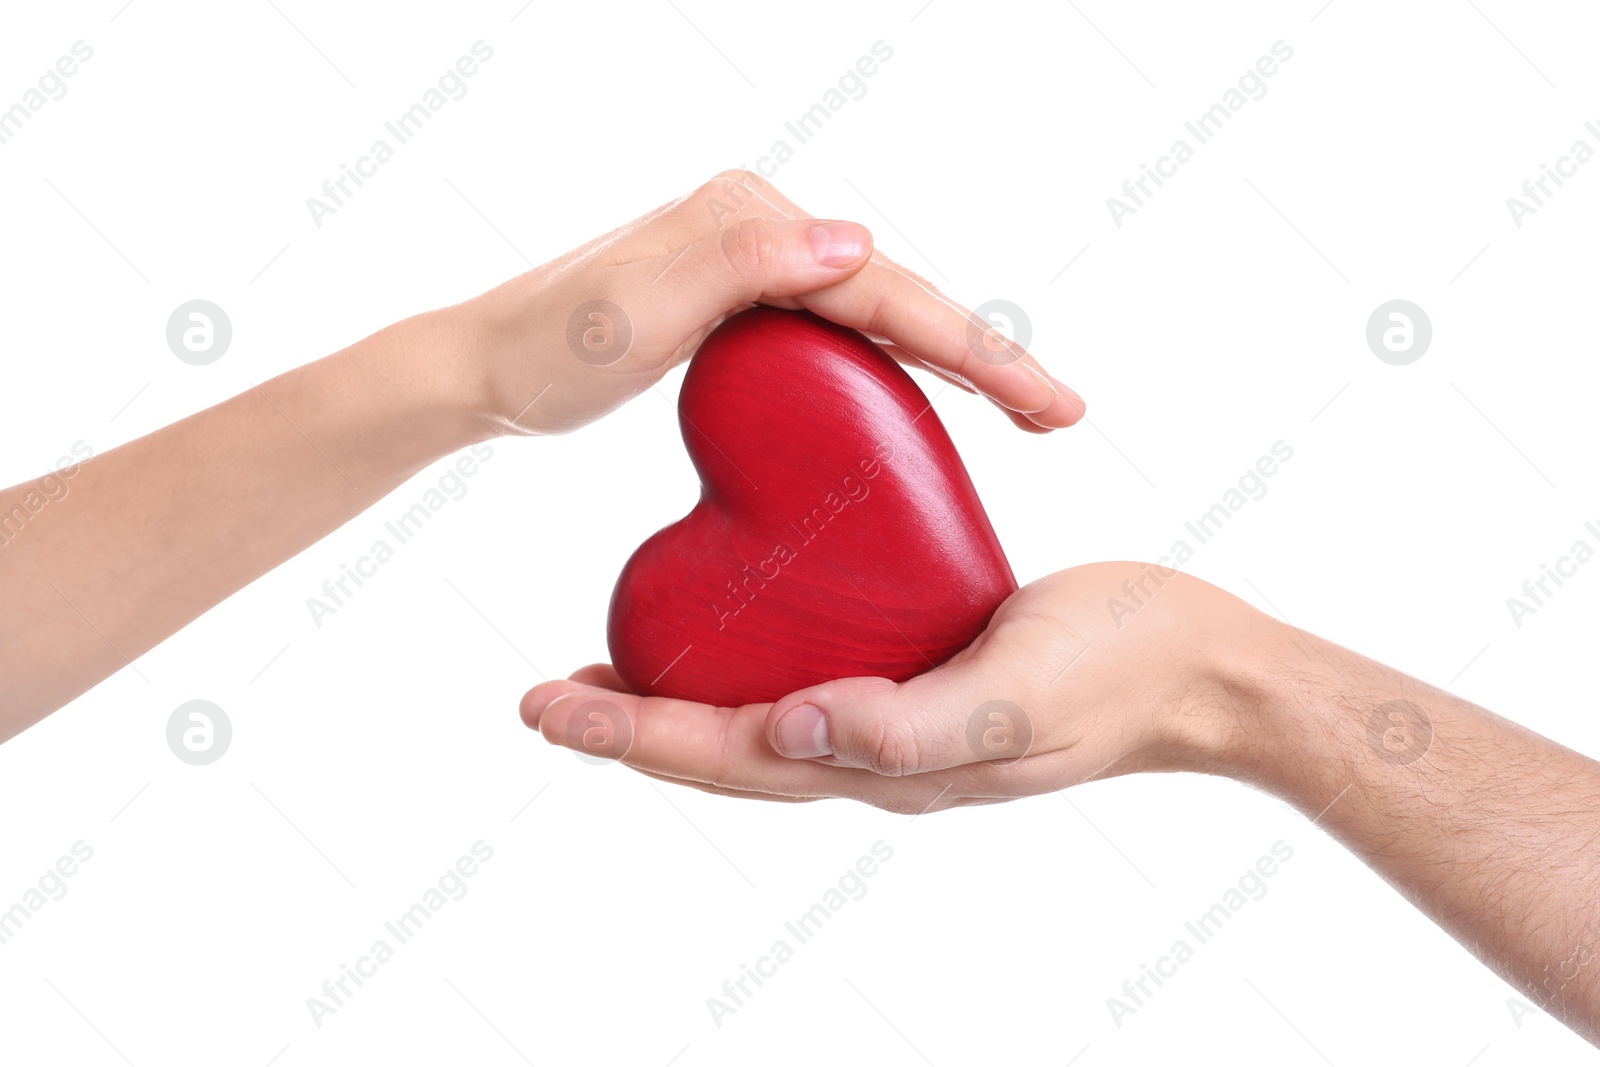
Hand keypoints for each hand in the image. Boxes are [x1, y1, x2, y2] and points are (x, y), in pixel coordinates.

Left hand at [446, 170, 1085, 436]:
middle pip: (898, 294)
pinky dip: (897, 362)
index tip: (1040, 398)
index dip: (971, 345)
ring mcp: (754, 261)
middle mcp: (760, 226)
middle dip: (985, 353)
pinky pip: (843, 332)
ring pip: (879, 313)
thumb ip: (737, 263)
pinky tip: (930, 397)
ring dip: (955, 358)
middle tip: (1064, 412)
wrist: (486, 369)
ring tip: (1027, 408)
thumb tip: (849, 244)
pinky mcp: (743, 300)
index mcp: (749, 218)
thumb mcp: (630, 312)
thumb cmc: (548, 352)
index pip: (883, 286)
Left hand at [518, 564, 1279, 812]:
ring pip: (756, 714)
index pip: (726, 755)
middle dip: (629, 724)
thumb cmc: (1116, 674)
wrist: (1196, 665)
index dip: (632, 734)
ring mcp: (895, 712)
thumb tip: (786, 732)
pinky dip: (751, 652)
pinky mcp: (920, 666)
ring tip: (611, 661)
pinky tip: (737, 613)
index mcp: (881, 762)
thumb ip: (905, 726)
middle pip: (721, 747)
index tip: (548, 705)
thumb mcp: (1012, 695)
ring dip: (677, 695)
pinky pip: (812, 669)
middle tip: (547, 694)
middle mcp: (872, 748)